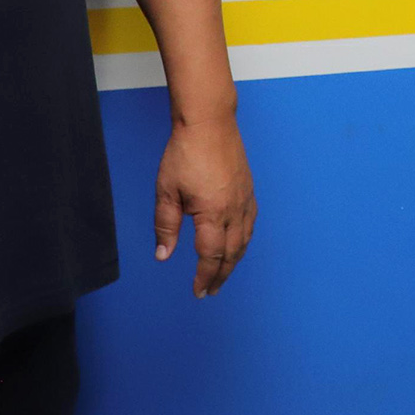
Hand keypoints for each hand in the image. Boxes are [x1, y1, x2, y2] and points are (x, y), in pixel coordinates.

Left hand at [156, 112, 256, 296]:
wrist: (209, 122)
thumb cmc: (184, 153)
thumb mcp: (166, 191)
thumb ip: (166, 226)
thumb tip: (163, 256)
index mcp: (212, 213)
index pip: (210, 256)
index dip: (204, 277)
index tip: (198, 291)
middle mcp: (234, 210)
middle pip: (231, 254)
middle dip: (221, 276)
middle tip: (210, 291)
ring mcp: (244, 200)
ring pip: (245, 240)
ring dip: (234, 261)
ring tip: (223, 274)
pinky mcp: (248, 190)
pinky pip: (251, 223)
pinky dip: (244, 240)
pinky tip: (238, 243)